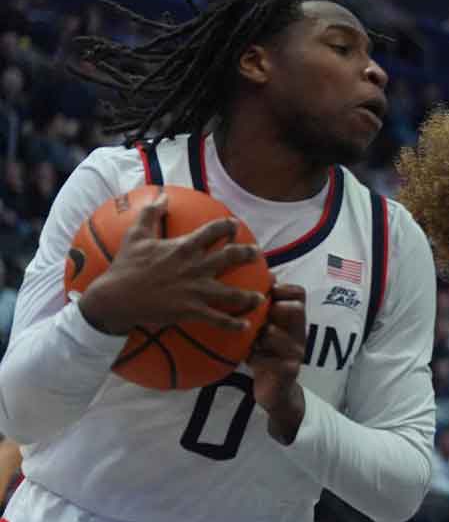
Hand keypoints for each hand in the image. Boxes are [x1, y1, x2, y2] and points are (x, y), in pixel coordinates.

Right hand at [78, 195, 263, 334]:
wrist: (115, 298)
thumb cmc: (126, 266)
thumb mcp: (136, 236)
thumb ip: (150, 213)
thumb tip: (161, 195)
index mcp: (184, 248)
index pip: (213, 231)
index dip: (227, 226)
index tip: (235, 225)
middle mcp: (194, 267)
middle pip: (230, 257)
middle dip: (247, 253)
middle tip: (257, 253)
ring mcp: (195, 290)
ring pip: (231, 293)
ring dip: (248, 296)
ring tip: (260, 297)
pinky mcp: (190, 311)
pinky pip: (217, 319)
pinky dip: (233, 324)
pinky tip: (246, 326)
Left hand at [248, 283, 306, 441]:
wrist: (277, 392)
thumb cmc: (267, 355)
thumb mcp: (266, 331)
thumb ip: (261, 313)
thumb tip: (240, 285)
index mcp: (295, 320)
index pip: (298, 293)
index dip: (282, 288)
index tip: (265, 295)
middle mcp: (300, 332)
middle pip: (295, 308)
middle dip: (272, 310)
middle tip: (258, 320)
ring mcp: (296, 352)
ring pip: (272, 333)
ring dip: (256, 337)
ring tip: (250, 344)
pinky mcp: (289, 369)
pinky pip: (265, 358)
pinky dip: (253, 358)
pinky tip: (249, 361)